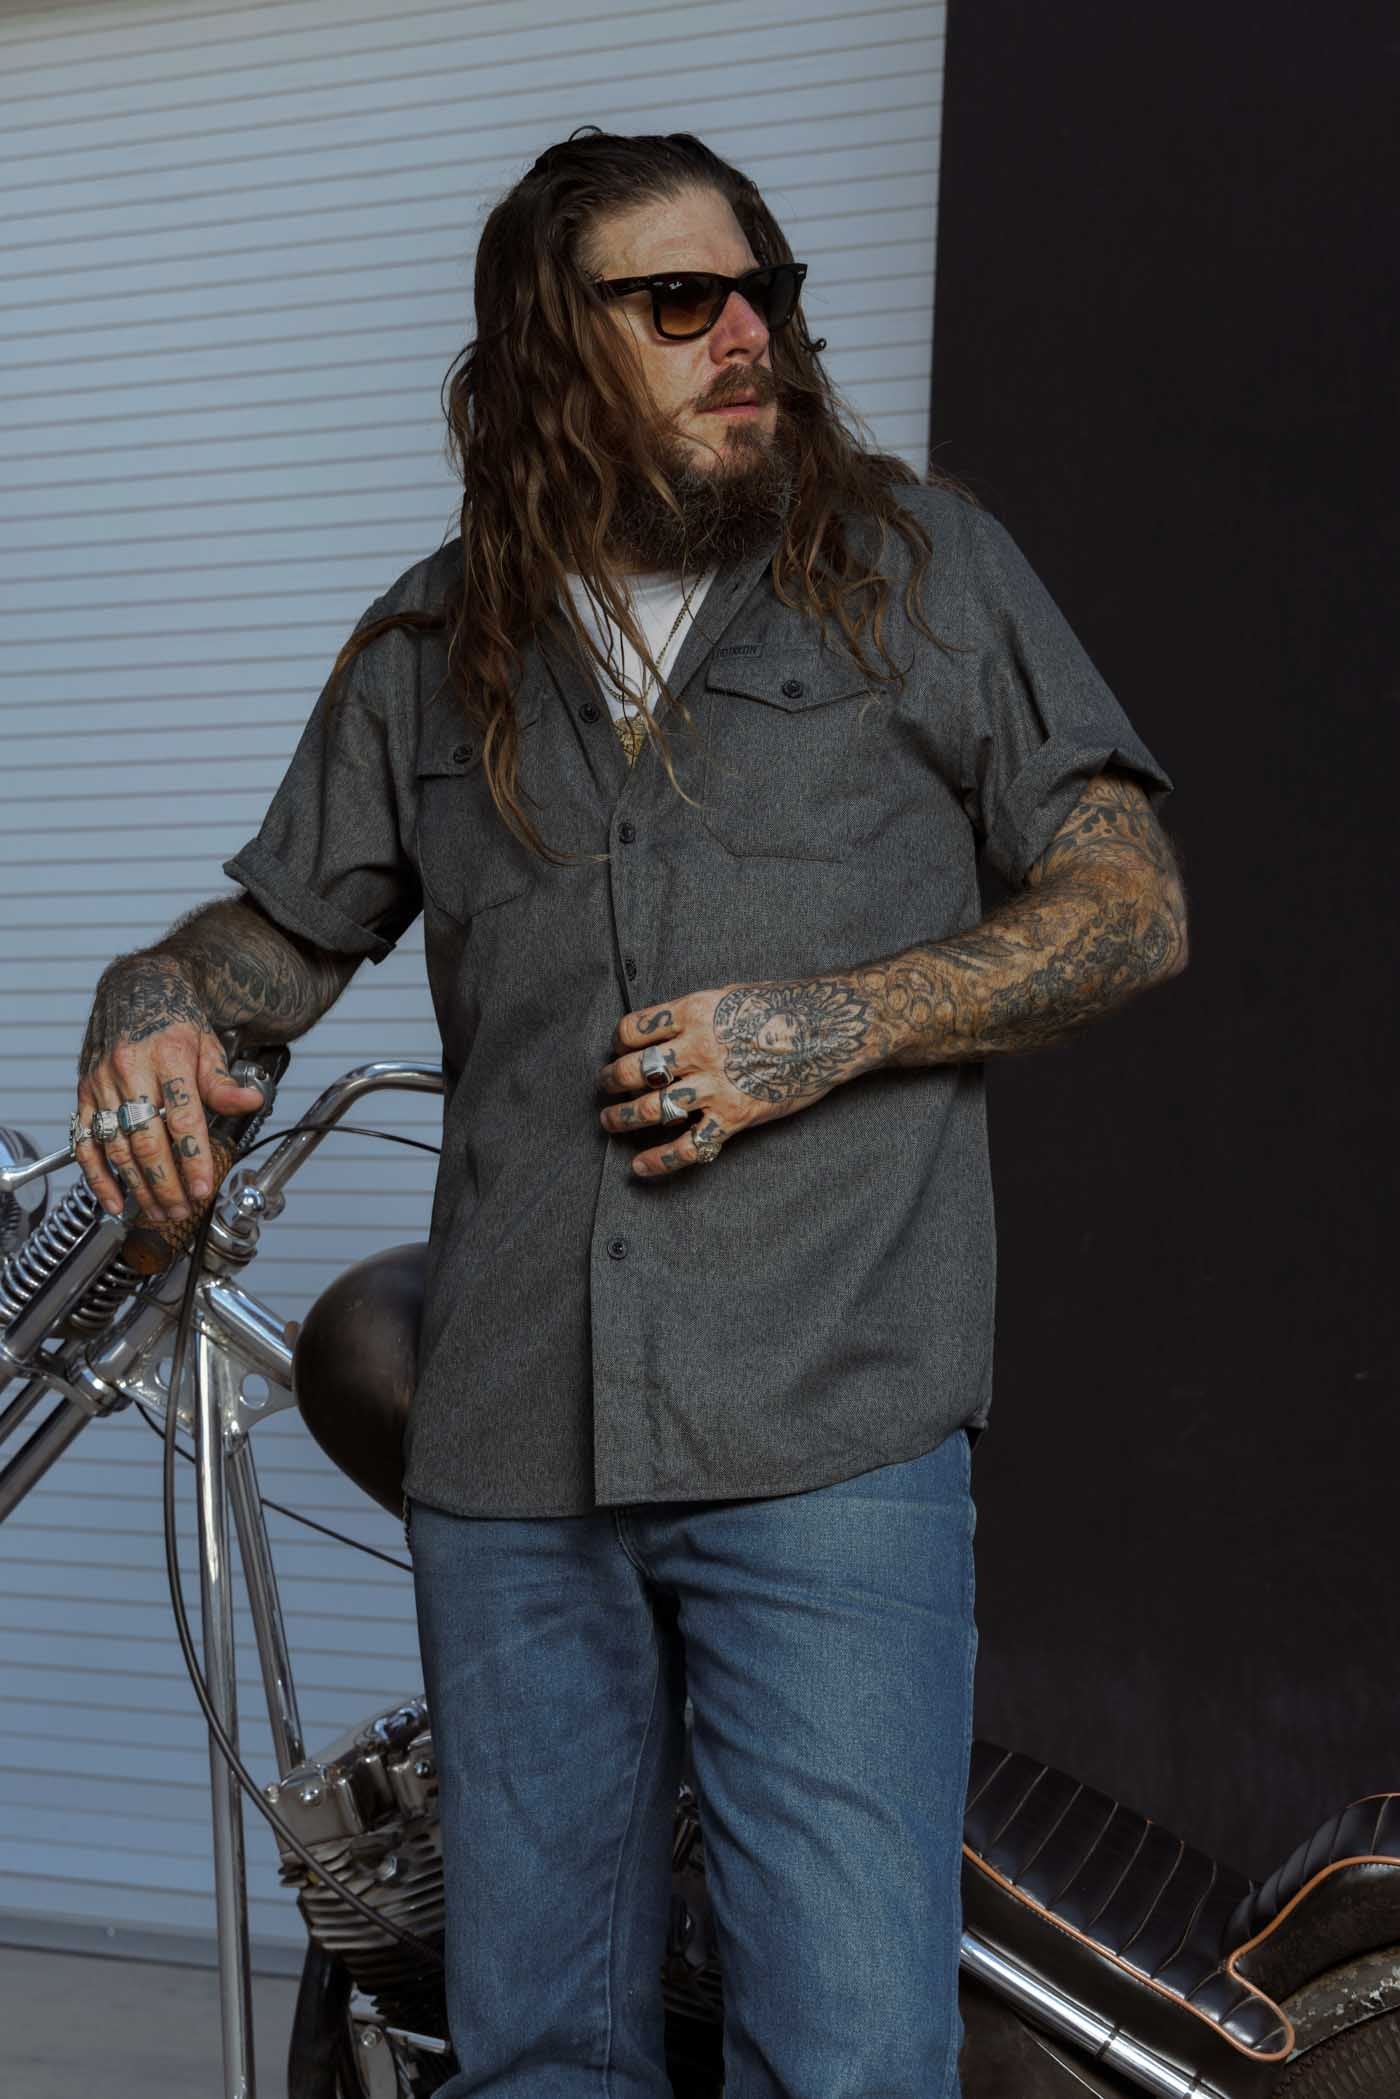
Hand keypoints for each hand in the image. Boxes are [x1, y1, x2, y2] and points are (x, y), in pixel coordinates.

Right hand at [75, 955, 263, 1221]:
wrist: (135, 990)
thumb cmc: (174, 1021)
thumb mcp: (209, 1044)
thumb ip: (224, 1081)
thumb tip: (252, 1101)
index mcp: (168, 1055)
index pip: (182, 1115)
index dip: (193, 1156)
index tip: (203, 1188)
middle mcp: (130, 1069)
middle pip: (147, 1137)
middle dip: (166, 1181)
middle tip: (183, 1210)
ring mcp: (101, 1083)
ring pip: (116, 1145)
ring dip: (138, 1185)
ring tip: (160, 1211)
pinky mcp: (83, 1094)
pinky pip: (84, 1142)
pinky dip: (97, 1176)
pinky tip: (115, 1200)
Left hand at [596, 973, 876, 1177]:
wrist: (831, 1029)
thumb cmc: (783, 1007)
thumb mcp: (729, 996)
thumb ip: (694, 1015)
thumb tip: (664, 1034)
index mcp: (694, 1012)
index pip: (632, 1031)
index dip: (618, 1044)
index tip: (618, 1052)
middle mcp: (698, 1049)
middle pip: (632, 1071)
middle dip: (610, 1082)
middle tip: (606, 1088)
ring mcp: (715, 1085)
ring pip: (650, 1109)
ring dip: (621, 1119)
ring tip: (610, 1122)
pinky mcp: (734, 1117)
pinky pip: (687, 1146)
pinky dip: (658, 1161)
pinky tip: (639, 1167)